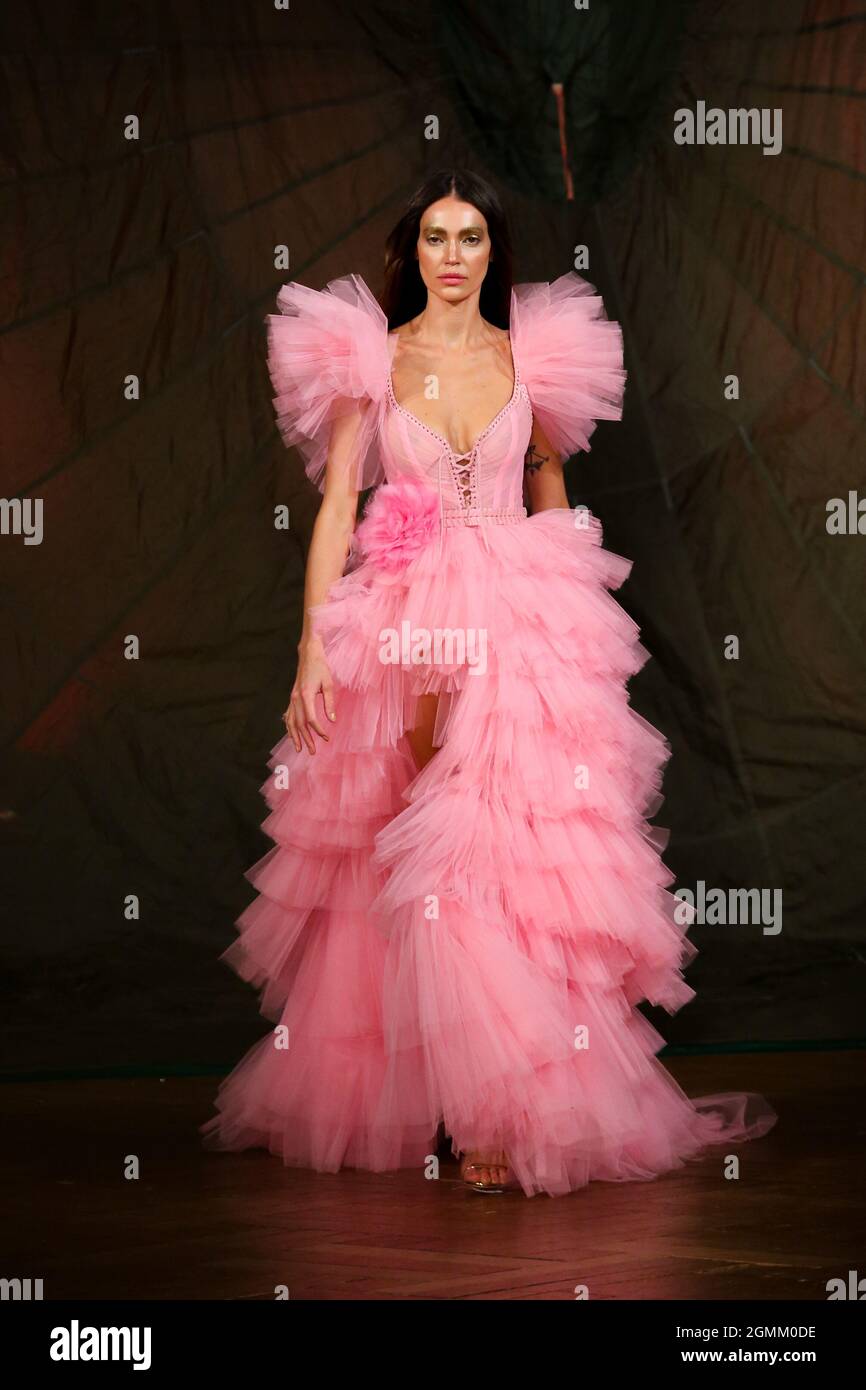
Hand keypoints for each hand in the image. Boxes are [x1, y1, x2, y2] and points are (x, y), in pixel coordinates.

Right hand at [284, 637, 335, 753]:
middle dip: (306, 739)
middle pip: (299, 724)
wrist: (308, 654)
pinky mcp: (292, 697)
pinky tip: (292, 735)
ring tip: (300, 748)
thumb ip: (329, 703)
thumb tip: (332, 720)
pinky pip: (288, 716)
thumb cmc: (320, 667)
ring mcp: (292, 698)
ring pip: (290, 722)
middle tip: (313, 752)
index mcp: (305, 695)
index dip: (318, 730)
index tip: (326, 737)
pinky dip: (289, 727)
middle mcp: (296, 698)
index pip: (310, 719)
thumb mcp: (328, 684)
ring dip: (295, 737)